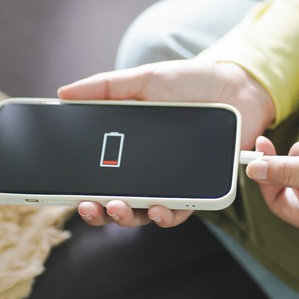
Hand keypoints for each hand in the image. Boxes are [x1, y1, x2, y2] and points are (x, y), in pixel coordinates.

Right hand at [58, 59, 275, 227]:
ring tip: (119, 207)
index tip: (69, 193)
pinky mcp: (198, 189)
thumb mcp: (143, 80)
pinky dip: (167, 215)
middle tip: (90, 205)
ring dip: (127, 218)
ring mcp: (172, 182)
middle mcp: (147, 171)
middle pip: (116, 202)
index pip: (100, 175)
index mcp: (129, 148)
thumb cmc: (188, 83)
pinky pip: (180, 211)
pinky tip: (157, 209)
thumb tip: (63, 94)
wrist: (235, 86)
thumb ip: (105, 87)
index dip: (82, 189)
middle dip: (99, 212)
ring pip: (144, 213)